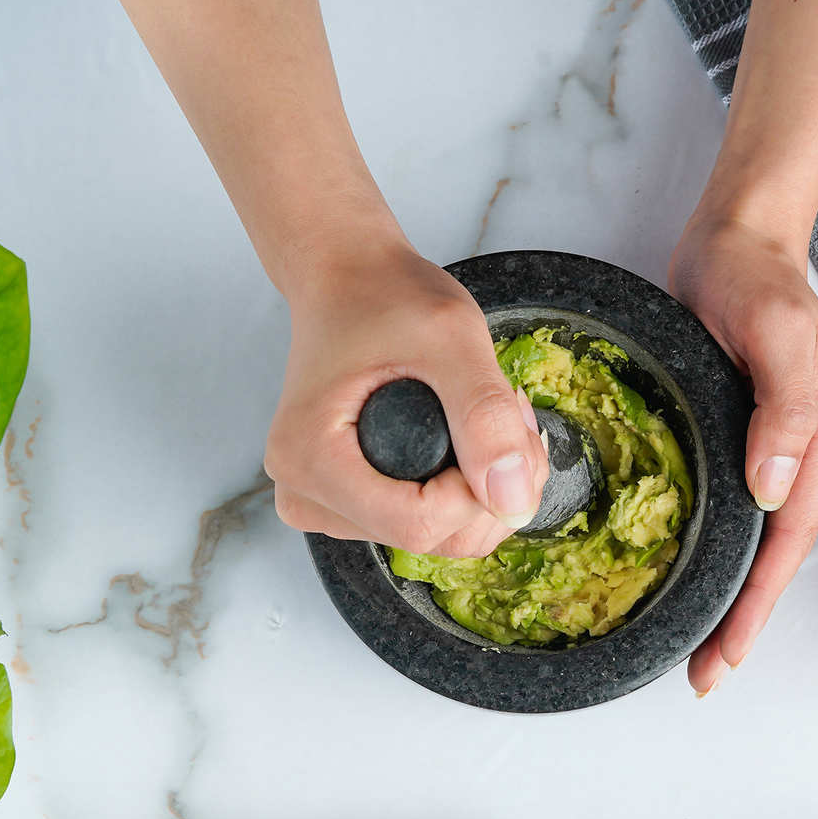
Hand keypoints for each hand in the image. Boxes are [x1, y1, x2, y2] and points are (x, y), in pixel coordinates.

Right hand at [265, 234, 547, 557]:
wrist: (349, 280)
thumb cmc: (385, 296)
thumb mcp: (451, 337)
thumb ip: (485, 416)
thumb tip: (513, 502)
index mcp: (310, 459)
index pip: (416, 525)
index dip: (478, 493)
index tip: (503, 427)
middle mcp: (304, 494)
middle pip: (427, 538)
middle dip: (490, 489)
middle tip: (509, 414)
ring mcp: (323, 505)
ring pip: (434, 537)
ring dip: (484, 490)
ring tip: (494, 418)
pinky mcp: (347, 504)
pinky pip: (424, 523)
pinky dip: (463, 491)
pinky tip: (470, 438)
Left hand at [669, 215, 817, 693]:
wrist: (737, 238)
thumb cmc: (755, 280)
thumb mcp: (774, 335)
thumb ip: (783, 410)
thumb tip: (772, 489)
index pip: (786, 542)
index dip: (756, 605)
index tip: (723, 655)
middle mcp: (801, 453)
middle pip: (774, 554)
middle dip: (743, 617)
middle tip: (703, 672)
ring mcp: (772, 446)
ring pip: (754, 538)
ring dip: (730, 592)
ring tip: (696, 641)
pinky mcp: (741, 433)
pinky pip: (732, 506)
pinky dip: (716, 547)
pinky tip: (691, 567)